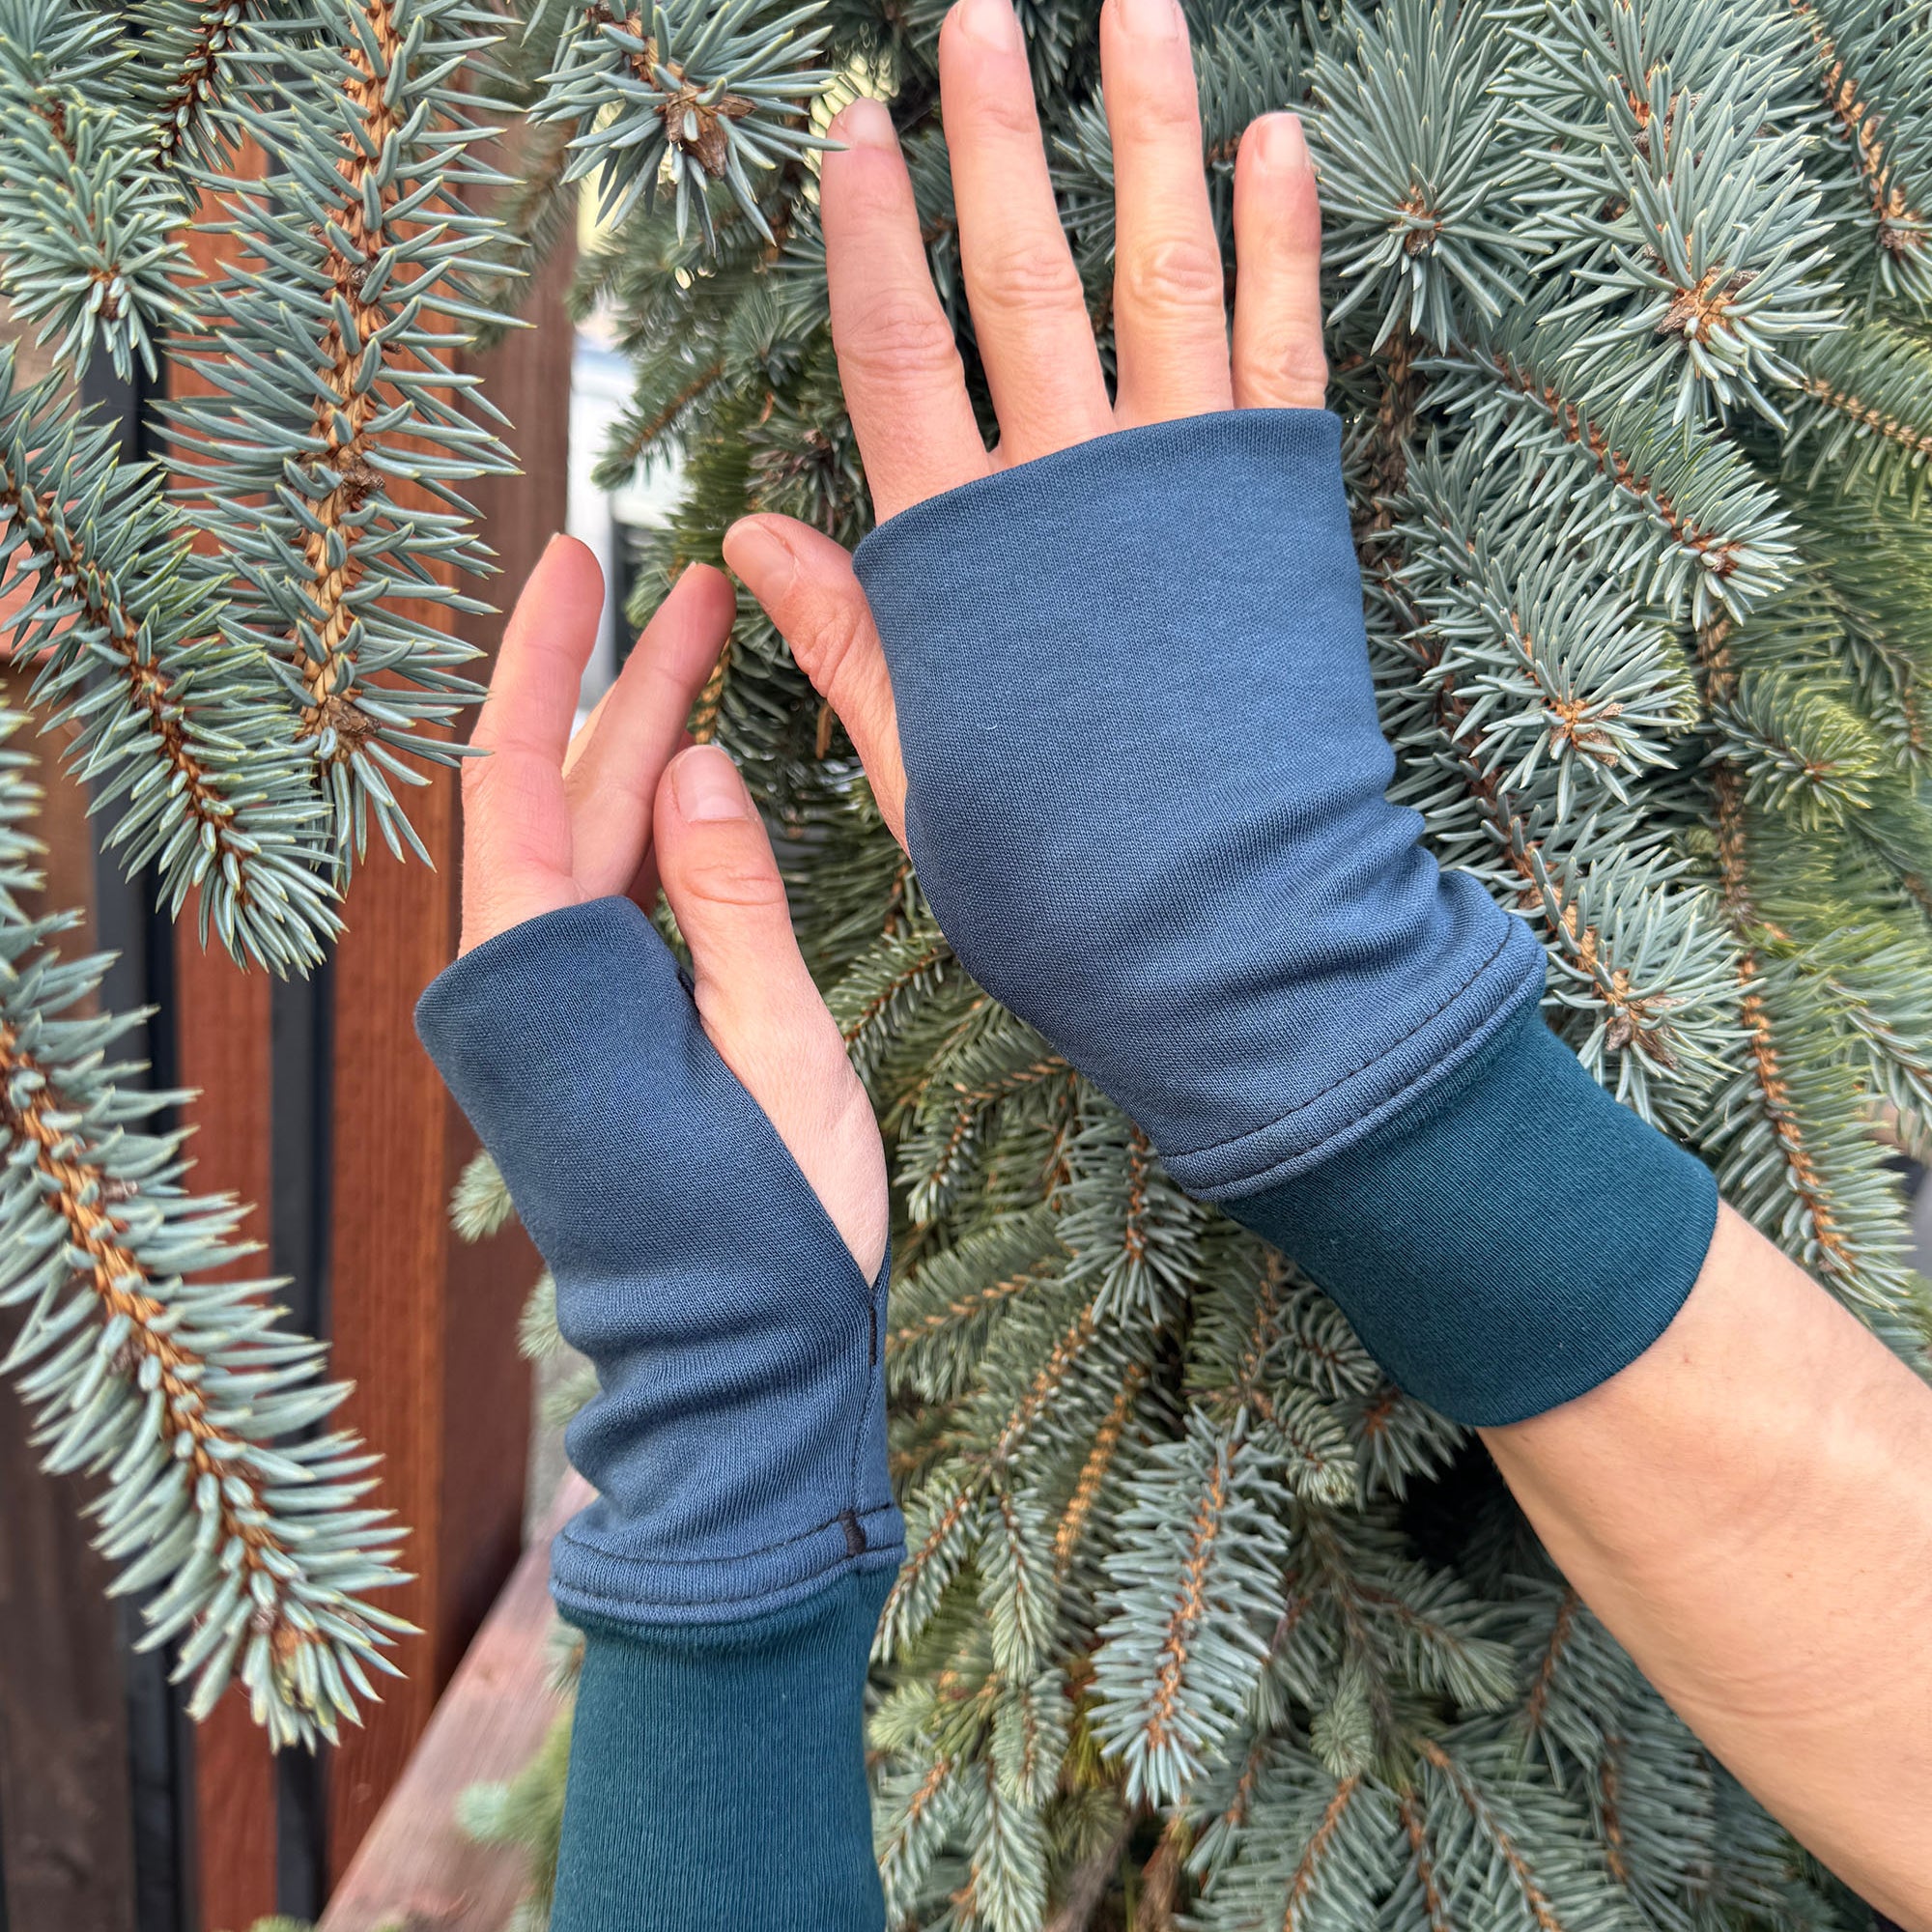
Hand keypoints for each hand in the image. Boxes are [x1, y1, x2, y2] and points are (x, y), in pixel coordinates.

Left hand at [459, 535, 888, 1275]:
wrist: (740, 1373)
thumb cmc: (768, 1233)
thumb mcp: (778, 1055)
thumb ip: (730, 905)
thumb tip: (689, 767)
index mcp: (547, 987)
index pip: (519, 781)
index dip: (549, 660)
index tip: (581, 555)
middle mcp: (528, 992)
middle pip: (561, 799)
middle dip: (629, 687)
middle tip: (699, 585)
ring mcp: (558, 1018)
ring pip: (591, 847)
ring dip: (647, 751)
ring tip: (716, 650)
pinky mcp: (595, 1042)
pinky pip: (614, 905)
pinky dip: (657, 833)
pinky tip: (704, 781)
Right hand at [721, 0, 1325, 839]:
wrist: (1223, 922)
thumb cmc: (1057, 864)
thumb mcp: (918, 767)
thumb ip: (848, 637)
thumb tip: (749, 529)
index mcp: (967, 554)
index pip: (897, 353)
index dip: (872, 232)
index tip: (860, 123)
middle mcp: (1072, 488)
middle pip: (1021, 277)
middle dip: (998, 138)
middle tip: (981, 17)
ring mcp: (1183, 482)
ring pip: (1157, 271)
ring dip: (1148, 133)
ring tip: (1141, 8)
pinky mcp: (1280, 498)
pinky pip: (1280, 339)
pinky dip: (1284, 236)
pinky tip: (1277, 137)